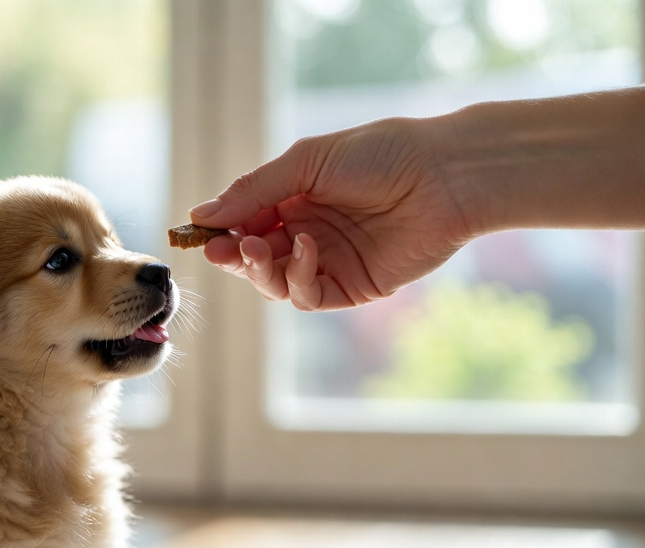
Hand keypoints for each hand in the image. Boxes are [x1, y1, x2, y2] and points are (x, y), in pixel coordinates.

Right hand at [192, 117, 477, 310]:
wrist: (444, 176)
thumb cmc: (381, 154)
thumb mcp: (307, 162)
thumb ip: (253, 191)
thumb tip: (201, 216)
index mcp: (295, 197)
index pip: (244, 222)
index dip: (221, 230)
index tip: (200, 233)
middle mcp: (308, 231)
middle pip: (253, 256)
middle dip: (233, 254)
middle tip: (221, 250)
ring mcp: (329, 261)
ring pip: (274, 282)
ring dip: (258, 269)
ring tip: (255, 249)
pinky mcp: (352, 286)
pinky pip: (307, 295)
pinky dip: (295, 277)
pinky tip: (305, 249)